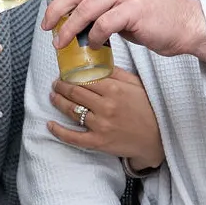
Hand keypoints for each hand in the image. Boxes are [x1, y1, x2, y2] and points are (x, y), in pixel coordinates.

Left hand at [41, 0, 205, 59]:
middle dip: (56, 10)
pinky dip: (93, 37)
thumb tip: (70, 10)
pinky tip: (93, 44)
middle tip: (47, 26)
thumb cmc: (154, 13)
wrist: (186, 23)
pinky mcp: (135, 9)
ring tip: (62, 41)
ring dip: (69, 28)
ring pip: (86, 8)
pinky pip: (103, 24)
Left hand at [47, 69, 164, 169]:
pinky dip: (59, 131)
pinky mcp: (98, 142)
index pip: (84, 78)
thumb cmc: (146, 108)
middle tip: (56, 83)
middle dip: (61, 86)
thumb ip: (116, 73)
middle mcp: (105, 106)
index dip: (71, 75)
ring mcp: (100, 125)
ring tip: (53, 96)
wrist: (155, 138)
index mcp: (114, 89)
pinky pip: (73, 137)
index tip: (65, 73)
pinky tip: (50, 124)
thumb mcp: (135, 84)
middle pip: (74, 93)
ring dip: (58, 102)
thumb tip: (96, 62)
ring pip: (71, 111)